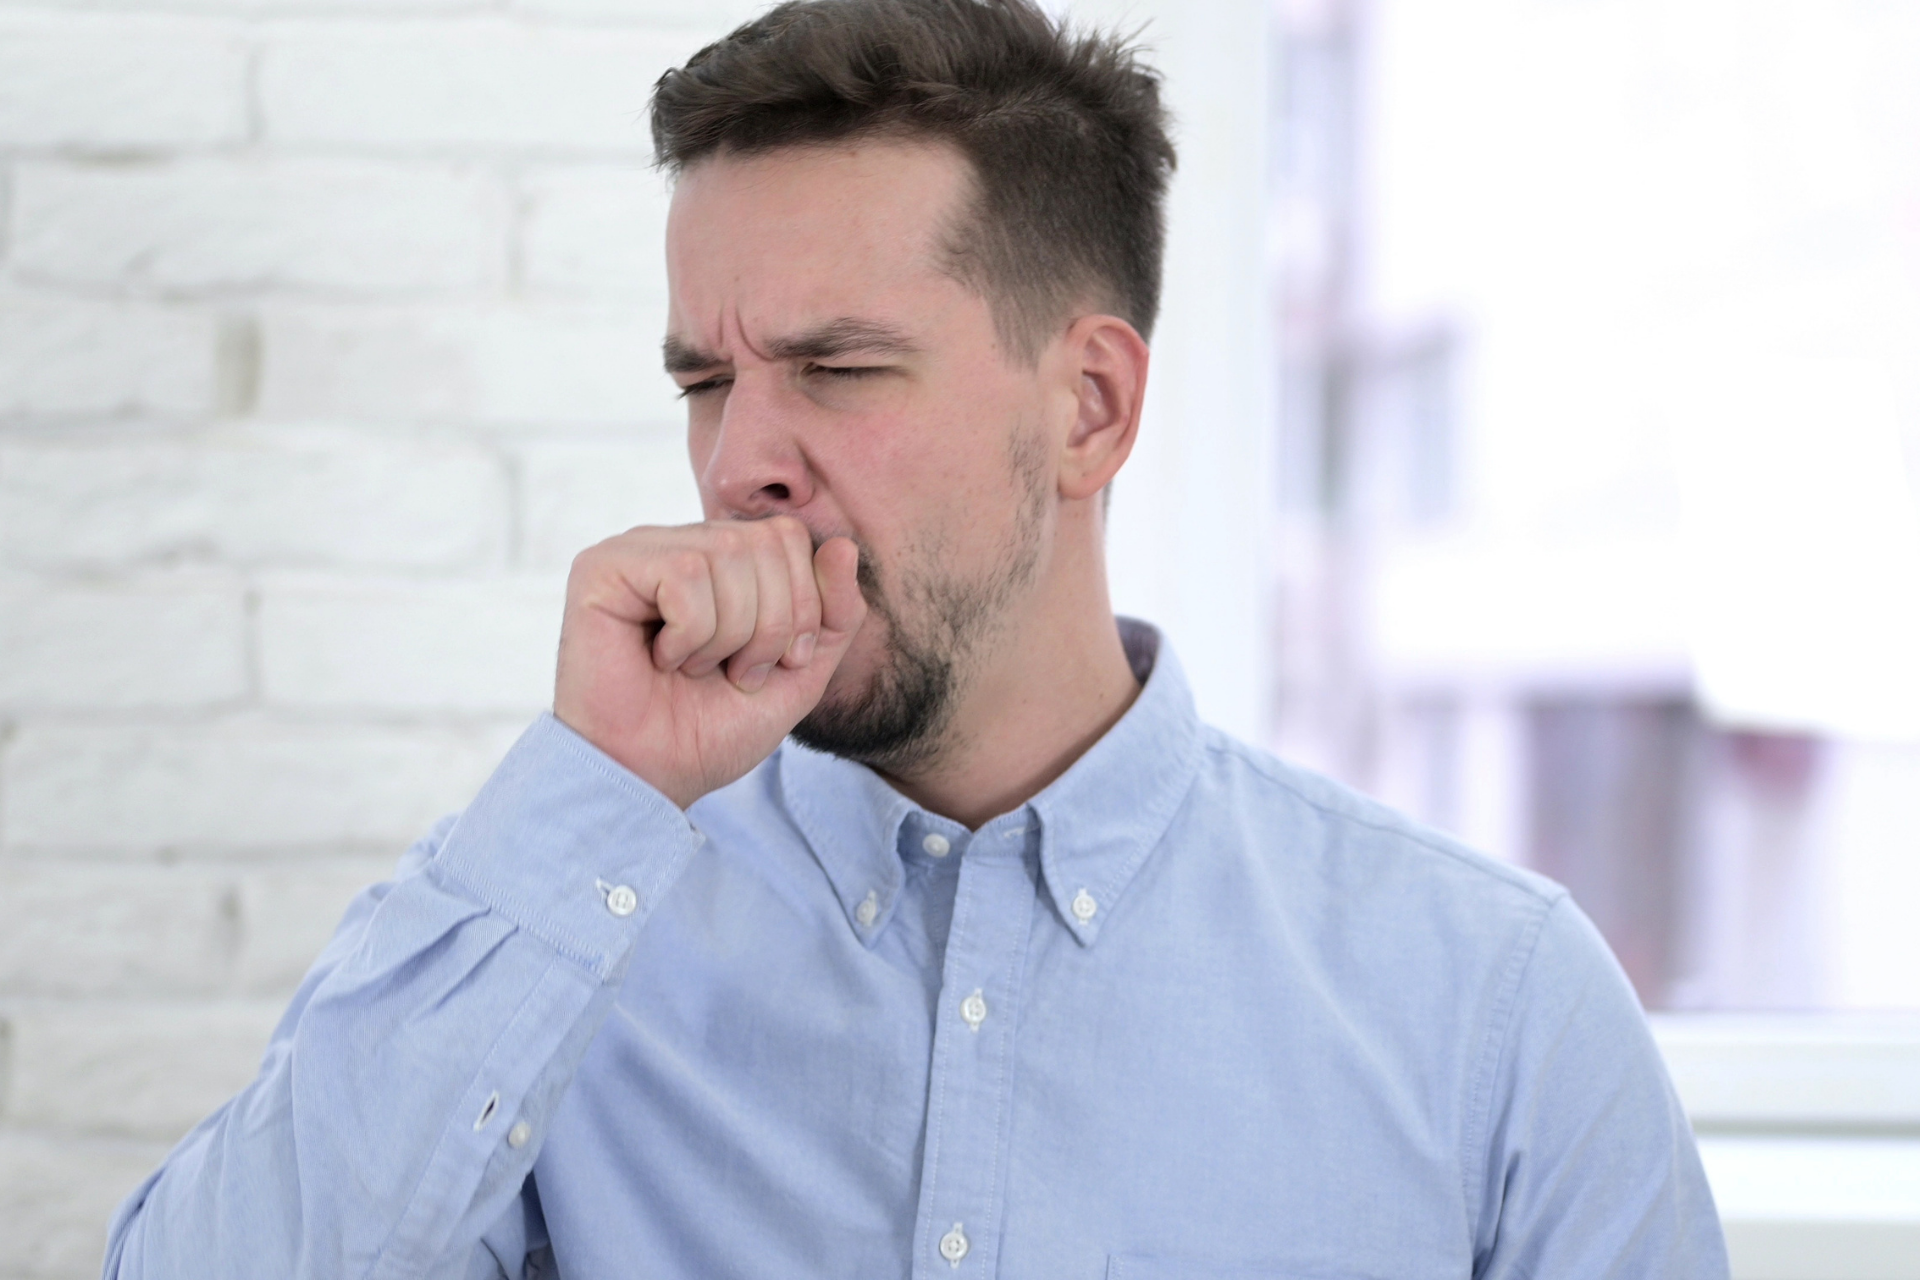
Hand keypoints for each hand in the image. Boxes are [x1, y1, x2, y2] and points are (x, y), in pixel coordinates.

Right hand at [553, 517, 866, 809]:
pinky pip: (684, 574)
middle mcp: (680, 542)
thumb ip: (835, 612)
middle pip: (768, 540)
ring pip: (728, 553)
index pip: (789, 536)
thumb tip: (843, 545)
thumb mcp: (800, 673)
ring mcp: (639, 549)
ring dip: (728, 634)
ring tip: (694, 669)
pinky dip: (689, 634)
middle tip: (734, 672)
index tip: (772, 664)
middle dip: (771, 624)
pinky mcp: (602, 567)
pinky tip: (662, 659)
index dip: (801, 605)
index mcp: (721, 558)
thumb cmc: (712, 729)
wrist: (652, 778)